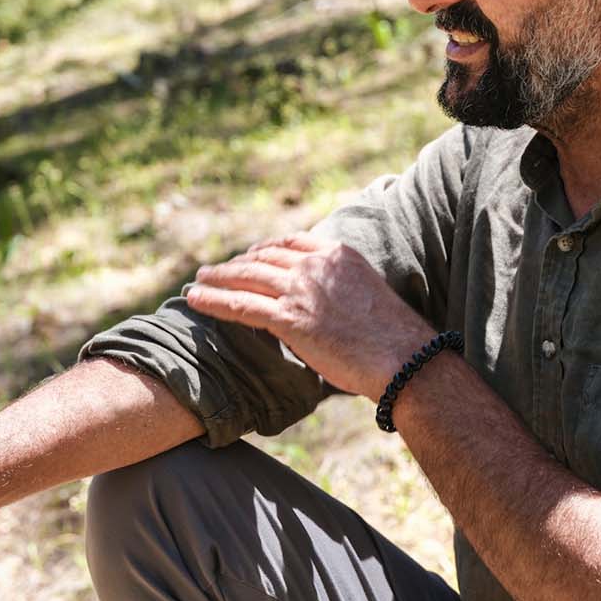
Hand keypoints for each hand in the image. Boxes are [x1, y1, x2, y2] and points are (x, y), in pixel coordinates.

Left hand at [185, 231, 434, 400]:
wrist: (404, 358)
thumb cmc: (393, 337)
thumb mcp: (367, 294)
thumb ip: (339, 289)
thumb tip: (321, 304)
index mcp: (337, 253)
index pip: (289, 242)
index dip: (264, 248)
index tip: (250, 256)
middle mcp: (315, 265)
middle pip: (262, 257)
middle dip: (235, 263)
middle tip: (214, 270)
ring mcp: (300, 290)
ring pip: (246, 277)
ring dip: (217, 278)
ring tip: (198, 281)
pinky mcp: (289, 318)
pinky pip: (240, 305)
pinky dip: (213, 301)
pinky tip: (196, 300)